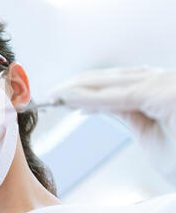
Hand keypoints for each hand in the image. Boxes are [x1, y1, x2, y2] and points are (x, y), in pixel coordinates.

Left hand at [47, 67, 175, 147]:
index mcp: (162, 87)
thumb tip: (94, 104)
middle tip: (49, 96)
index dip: (85, 88)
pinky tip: (69, 99)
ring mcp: (168, 84)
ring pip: (113, 83)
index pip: (116, 83)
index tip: (60, 97)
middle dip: (77, 86)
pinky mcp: (166, 95)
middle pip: (112, 78)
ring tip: (55, 96)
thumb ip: (125, 113)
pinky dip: (92, 97)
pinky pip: (120, 97)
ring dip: (79, 88)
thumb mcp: (149, 133)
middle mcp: (166, 79)